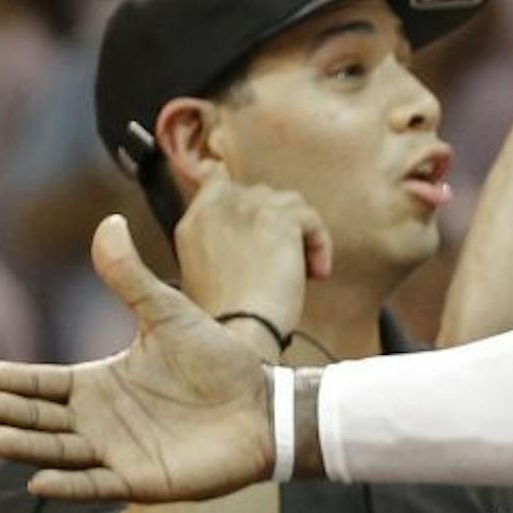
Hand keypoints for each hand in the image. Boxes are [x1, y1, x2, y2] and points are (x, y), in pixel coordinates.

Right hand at [0, 216, 275, 501]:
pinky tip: (40, 480)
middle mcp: (99, 419)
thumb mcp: (169, 315)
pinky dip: (69, 484)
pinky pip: (95, 484)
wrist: (263, 405)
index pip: (41, 382)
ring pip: (59, 450)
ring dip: (27, 446)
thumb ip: (131, 278)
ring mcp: (116, 452)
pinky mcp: (141, 480)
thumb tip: (108, 222)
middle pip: (39, 416)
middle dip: (3, 410)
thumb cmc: (217, 360)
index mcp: (99, 383)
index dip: (6, 379)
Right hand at [175, 177, 332, 332]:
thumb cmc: (227, 318)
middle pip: (260, 193)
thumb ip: (222, 241)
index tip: (250, 204)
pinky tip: (316, 273)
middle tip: (285, 260)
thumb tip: (255, 233)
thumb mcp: (208, 273)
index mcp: (193, 222)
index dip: (239, 191)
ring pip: (289, 203)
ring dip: (300, 234)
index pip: (217, 181)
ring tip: (301, 270)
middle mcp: (217, 207)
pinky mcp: (278, 218)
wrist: (237, 332)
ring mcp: (248, 209)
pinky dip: (319, 244)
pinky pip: (310, 219)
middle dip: (277, 221)